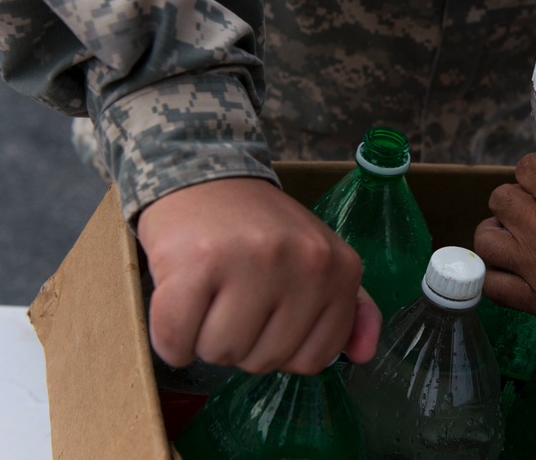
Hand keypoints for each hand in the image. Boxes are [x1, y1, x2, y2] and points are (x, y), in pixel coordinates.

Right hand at [137, 177, 381, 374]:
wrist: (203, 176)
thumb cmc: (259, 229)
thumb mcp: (319, 258)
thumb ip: (350, 308)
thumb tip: (365, 355)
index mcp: (340, 269)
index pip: (313, 359)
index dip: (280, 347)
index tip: (267, 310)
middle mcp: (305, 263)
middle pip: (264, 361)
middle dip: (240, 341)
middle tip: (231, 293)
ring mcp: (252, 261)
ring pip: (221, 355)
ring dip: (203, 338)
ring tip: (208, 292)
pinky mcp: (197, 262)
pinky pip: (176, 342)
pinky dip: (170, 335)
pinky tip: (178, 299)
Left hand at [473, 153, 535, 333]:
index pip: (525, 167)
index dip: (532, 175)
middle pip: (500, 199)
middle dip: (513, 202)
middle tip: (526, 211)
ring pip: (487, 239)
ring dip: (496, 234)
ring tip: (508, 238)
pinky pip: (494, 286)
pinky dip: (494, 277)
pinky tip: (506, 271)